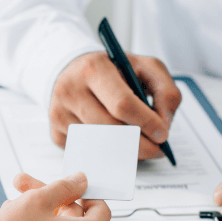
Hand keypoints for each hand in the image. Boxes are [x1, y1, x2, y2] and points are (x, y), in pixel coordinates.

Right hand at [0, 172, 110, 220]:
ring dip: (37, 216)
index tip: (69, 186)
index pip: (101, 211)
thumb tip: (80, 181)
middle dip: (49, 200)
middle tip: (23, 186)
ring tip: (10, 207)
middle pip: (72, 220)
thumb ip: (64, 187)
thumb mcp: (39, 199)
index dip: (86, 194)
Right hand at [49, 51, 181, 159]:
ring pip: (99, 145)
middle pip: (110, 129)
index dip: (146, 123)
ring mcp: (59, 113)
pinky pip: (86, 152)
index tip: (162, 135)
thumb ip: (165, 91)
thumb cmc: (113, 71)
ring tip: (139, 145)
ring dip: (124, 151)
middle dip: (139, 144)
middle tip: (156, 149)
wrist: (74, 70)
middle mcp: (70, 89)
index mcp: (94, 68)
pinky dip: (105, 153)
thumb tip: (163, 126)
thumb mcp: (145, 68)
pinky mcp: (55, 133)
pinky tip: (114, 142)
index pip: (122, 103)